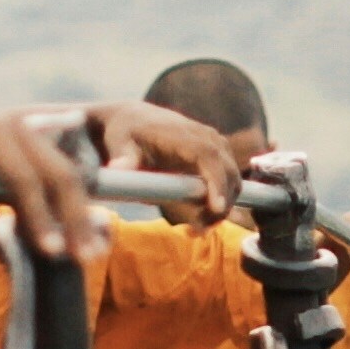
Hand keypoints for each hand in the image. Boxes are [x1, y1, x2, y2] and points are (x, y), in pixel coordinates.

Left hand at [87, 101, 240, 221]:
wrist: (133, 118)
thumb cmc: (124, 132)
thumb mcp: (118, 143)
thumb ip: (122, 158)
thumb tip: (117, 169)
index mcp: (182, 133)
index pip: (208, 156)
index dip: (216, 182)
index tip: (217, 208)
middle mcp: (205, 137)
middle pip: (228, 172)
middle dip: (221, 204)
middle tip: (199, 230)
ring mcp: (215, 145)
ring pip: (232, 180)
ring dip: (221, 207)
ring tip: (196, 228)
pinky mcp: (217, 155)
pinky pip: (228, 181)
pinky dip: (220, 201)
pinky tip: (200, 219)